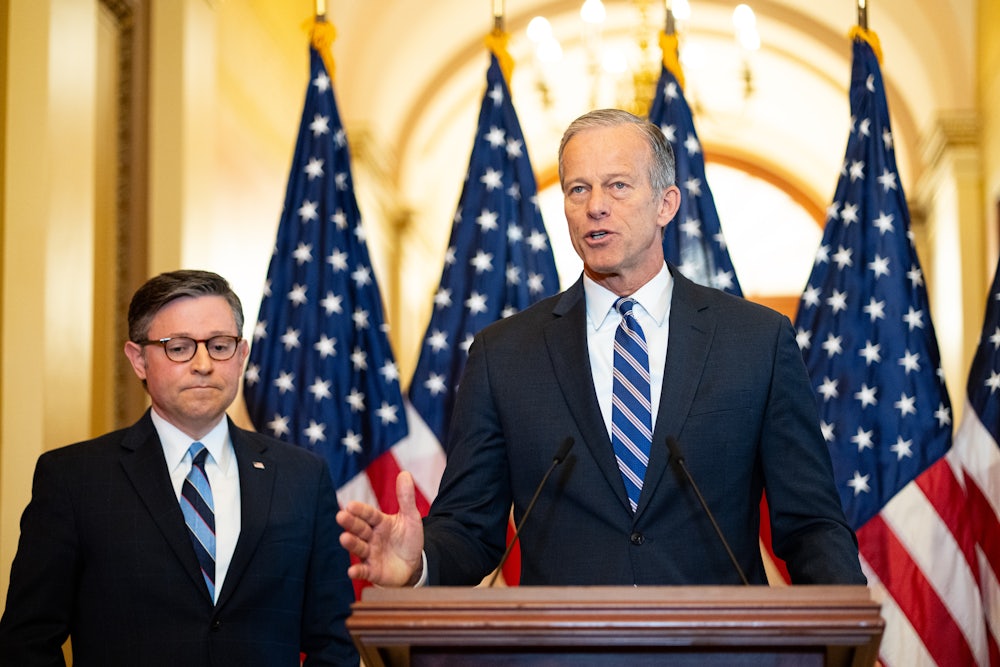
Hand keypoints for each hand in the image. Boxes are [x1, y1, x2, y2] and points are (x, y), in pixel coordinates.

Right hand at [336, 471, 423, 585]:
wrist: (414, 564)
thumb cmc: (408, 539)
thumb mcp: (410, 518)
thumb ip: (406, 498)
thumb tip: (405, 473)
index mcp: (380, 522)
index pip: (369, 514)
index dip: (361, 510)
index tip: (350, 505)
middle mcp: (371, 537)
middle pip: (360, 528)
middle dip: (350, 523)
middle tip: (340, 516)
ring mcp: (371, 554)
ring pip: (359, 547)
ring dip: (351, 543)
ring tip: (344, 538)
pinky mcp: (372, 571)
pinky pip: (364, 571)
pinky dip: (357, 572)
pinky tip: (351, 571)